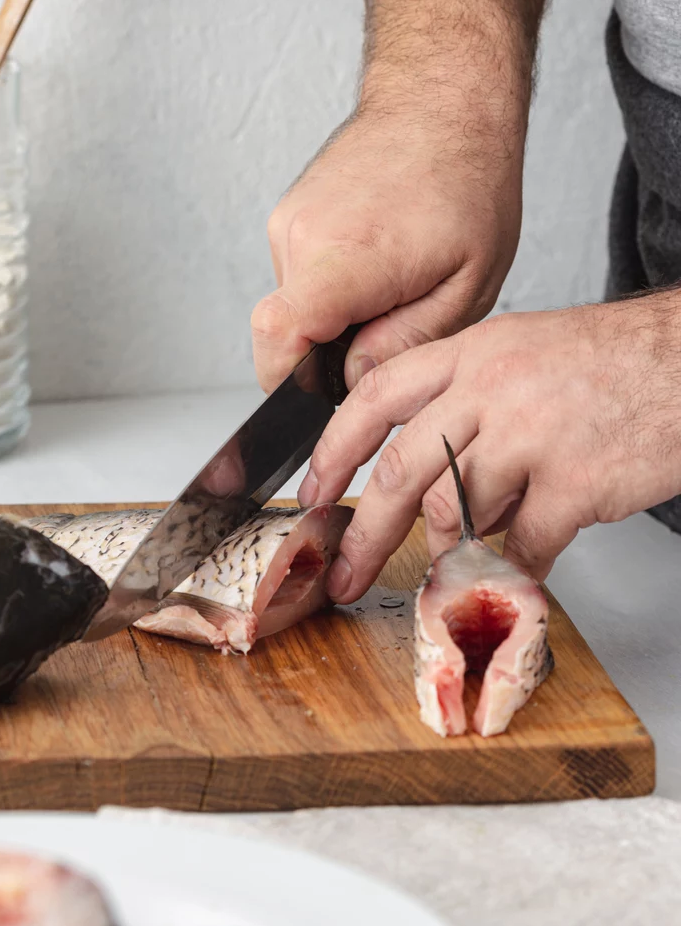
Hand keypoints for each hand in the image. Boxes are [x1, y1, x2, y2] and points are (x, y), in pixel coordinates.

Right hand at [253, 102, 523, 393]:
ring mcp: (288, 221)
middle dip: (330, 349)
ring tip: (390, 277)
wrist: (443, 97)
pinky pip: (298, 276)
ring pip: (294, 305)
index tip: (319, 390)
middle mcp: (302, 236)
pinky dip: (331, 284)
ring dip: (335, 313)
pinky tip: (374, 256)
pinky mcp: (287, 214)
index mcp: (348, 256)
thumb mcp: (467, 284)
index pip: (278, 335)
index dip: (288, 380)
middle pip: (287, 332)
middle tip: (391, 319)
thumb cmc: (468, 181)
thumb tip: (352, 380)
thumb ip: (406, 343)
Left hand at [297, 294, 680, 601]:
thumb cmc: (612, 361)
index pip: (375, 398)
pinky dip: (514, 568)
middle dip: (364, 532)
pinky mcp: (576, 481)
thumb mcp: (521, 352)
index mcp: (470, 353)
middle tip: (346, 574)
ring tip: (454, 566)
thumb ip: (464, 406)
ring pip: (456, 509)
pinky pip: (524, 543)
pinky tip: (517, 573)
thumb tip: (427, 487)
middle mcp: (491, 389)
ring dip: (449, 550)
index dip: (334, 450)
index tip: (313, 493)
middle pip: (401, 469)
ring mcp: (533, 434)